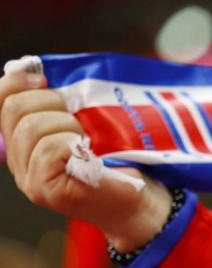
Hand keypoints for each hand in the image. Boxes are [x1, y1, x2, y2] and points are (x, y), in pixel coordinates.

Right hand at [0, 69, 170, 250]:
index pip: (1, 101)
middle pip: (15, 109)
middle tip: (80, 120)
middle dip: (52, 103)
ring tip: (88, 142)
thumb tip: (35, 69)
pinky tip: (88, 156)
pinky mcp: (43, 189)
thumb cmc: (118, 158)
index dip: (16, 82)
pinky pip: (48, 147)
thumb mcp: (86, 121)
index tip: (44, 79)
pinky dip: (72, 144)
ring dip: (67, 125)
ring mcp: (28, 178)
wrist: (141, 198)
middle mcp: (19, 161)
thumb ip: (60, 102)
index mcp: (23, 141)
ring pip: (31, 127)